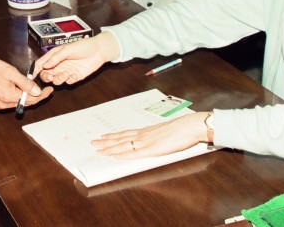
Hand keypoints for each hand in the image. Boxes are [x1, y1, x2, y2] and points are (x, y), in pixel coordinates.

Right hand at [0, 57, 52, 109]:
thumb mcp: (11, 72)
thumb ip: (25, 83)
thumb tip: (37, 91)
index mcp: (10, 97)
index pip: (32, 100)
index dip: (42, 95)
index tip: (50, 90)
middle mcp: (4, 104)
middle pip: (26, 103)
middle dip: (36, 96)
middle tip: (44, 88)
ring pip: (18, 103)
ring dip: (25, 96)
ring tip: (31, 87)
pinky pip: (10, 102)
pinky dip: (16, 97)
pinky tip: (18, 89)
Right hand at [34, 32, 118, 85]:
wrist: (99, 50)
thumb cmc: (82, 46)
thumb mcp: (68, 49)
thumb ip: (56, 58)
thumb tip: (44, 65)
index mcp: (54, 56)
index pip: (41, 64)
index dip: (35, 70)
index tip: (31, 77)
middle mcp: (58, 65)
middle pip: (46, 75)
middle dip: (47, 77)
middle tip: (51, 77)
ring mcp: (66, 71)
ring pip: (56, 80)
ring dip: (59, 79)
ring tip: (66, 74)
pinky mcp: (74, 77)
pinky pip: (67, 82)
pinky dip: (69, 80)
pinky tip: (75, 75)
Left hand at [92, 110, 208, 158]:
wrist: (190, 126)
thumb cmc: (183, 129)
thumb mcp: (167, 133)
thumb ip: (159, 137)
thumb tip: (156, 141)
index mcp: (148, 131)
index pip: (127, 134)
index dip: (115, 136)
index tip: (104, 136)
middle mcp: (143, 135)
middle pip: (121, 138)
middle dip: (106, 141)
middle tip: (93, 142)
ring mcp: (146, 141)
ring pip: (123, 145)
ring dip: (109, 147)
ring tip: (97, 149)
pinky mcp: (151, 149)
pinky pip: (133, 153)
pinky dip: (122, 154)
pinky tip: (114, 156)